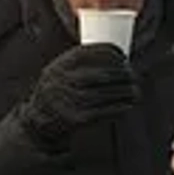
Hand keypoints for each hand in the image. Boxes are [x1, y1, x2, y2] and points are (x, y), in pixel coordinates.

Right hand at [19, 44, 138, 142]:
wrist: (37, 123)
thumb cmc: (57, 93)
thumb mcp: (59, 71)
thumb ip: (79, 62)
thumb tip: (116, 57)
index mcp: (60, 66)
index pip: (89, 52)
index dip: (110, 52)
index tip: (123, 55)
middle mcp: (63, 82)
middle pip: (102, 75)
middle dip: (123, 74)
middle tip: (133, 75)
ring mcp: (70, 101)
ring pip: (106, 94)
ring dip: (126, 92)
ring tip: (136, 91)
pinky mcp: (77, 119)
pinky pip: (105, 112)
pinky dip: (120, 108)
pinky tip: (129, 106)